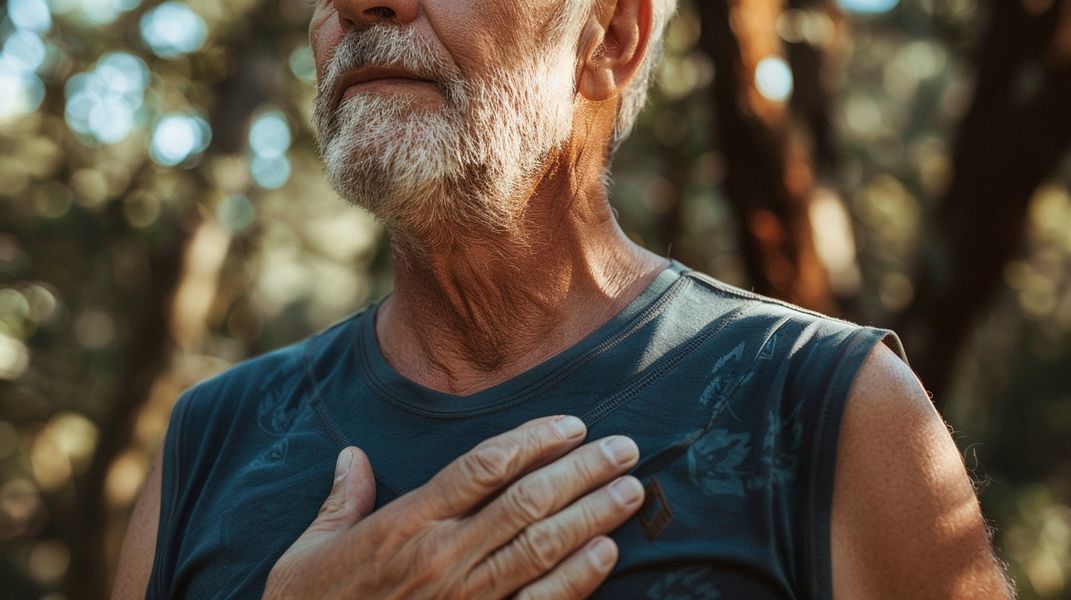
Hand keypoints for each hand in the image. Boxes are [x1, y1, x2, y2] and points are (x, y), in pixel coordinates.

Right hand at [263, 415, 644, 599]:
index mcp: (405, 524)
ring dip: (592, 514)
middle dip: (583, 470)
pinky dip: (578, 579)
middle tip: (625, 447)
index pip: (484, 466)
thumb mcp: (308, 553)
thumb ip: (340, 502)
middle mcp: (443, 556)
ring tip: (630, 489)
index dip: (534, 440)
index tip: (571, 424)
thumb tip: (353, 456)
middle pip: (527, 500)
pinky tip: (607, 553)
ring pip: (542, 546)